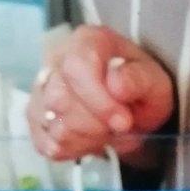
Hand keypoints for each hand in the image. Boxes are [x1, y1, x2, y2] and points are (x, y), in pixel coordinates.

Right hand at [27, 25, 173, 161]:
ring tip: (107, 131)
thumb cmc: (140, 86)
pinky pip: (44, 143)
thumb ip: (138, 79)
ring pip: (51, 123)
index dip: (99, 100)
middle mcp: (56, 60)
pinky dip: (72, 150)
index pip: (77, 66)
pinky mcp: (35, 117)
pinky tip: (90, 140)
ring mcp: (41, 89)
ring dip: (86, 138)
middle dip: (96, 124)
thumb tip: (116, 83)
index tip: (123, 121)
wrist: (131, 103)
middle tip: (120, 127)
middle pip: (60, 99)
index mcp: (87, 41)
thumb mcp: (154, 81)